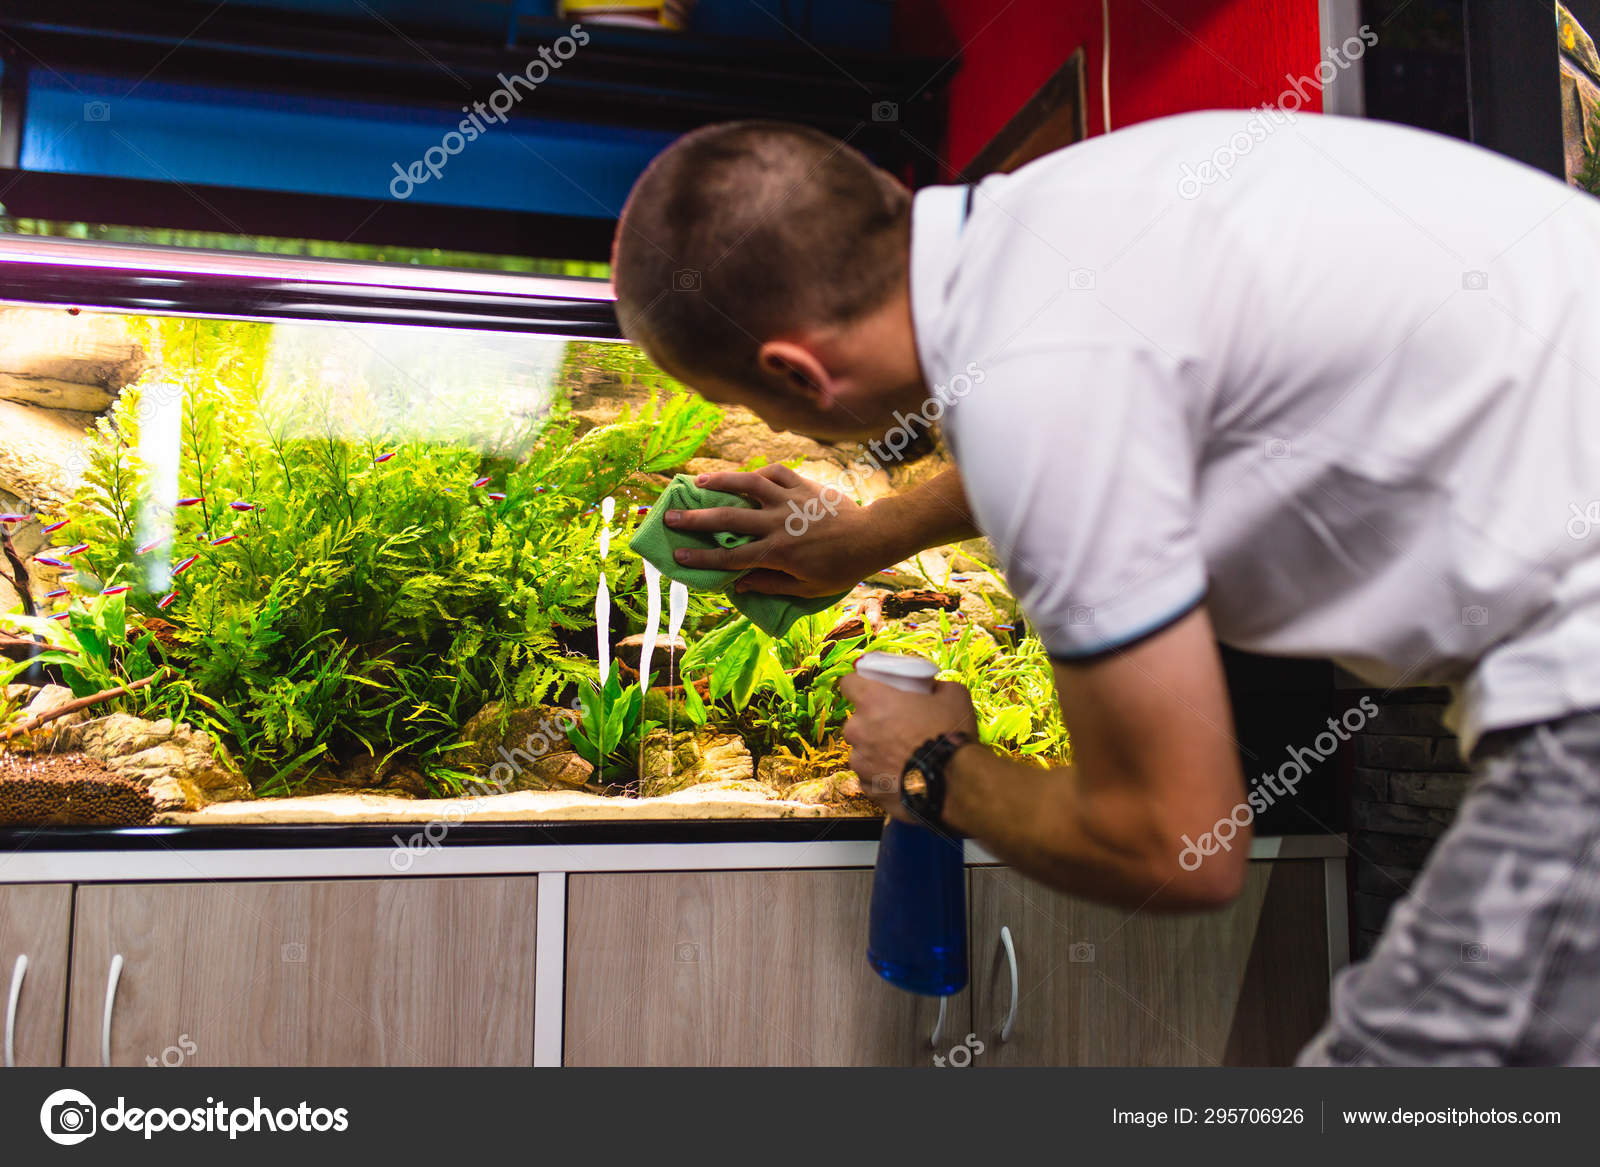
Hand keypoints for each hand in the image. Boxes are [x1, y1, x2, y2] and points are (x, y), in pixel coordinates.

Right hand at [664, 465, 897, 597]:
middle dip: (697, 518)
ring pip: (749, 485)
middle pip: (729, 519)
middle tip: (670, 516)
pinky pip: (776, 472)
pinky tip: (745, 474)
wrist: (871, 538)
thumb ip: (770, 585)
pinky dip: (758, 471)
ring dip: (721, 481)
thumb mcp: (806, 587)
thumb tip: (737, 586)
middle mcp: (777, 523)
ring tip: (698, 480)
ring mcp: (790, 500)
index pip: (730, 557)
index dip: (701, 558)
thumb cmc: (840, 569)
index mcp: (777, 553)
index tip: (677, 555)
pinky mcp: (803, 484)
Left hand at [839, 675, 978, 820]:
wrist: (955, 784)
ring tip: (904, 757)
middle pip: (857, 722)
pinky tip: (903, 776)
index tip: (870, 690)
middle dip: (873, 724)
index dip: (859, 685)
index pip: (849, 683)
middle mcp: (858, 730)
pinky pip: (870, 777)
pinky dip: (883, 777)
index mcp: (872, 701)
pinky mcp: (868, 788)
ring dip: (877, 752)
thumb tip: (934, 688)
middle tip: (898, 727)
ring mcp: (860, 762)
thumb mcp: (954, 697)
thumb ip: (937, 687)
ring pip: (862, 752)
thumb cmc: (951, 735)